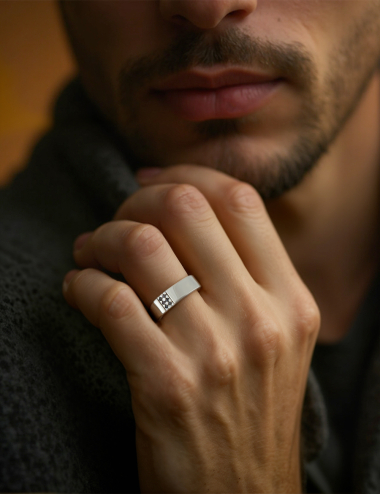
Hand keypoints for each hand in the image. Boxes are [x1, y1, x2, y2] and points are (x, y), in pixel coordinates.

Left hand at [63, 165, 319, 492]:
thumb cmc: (252, 410)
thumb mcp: (277, 338)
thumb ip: (246, 276)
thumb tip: (185, 210)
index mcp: (291, 300)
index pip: (239, 201)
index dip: (187, 176)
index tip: (152, 181)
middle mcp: (259, 318)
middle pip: (184, 209)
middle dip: (133, 202)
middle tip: (115, 221)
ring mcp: (213, 352)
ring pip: (139, 247)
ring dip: (99, 241)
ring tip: (88, 254)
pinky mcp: (165, 385)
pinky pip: (109, 302)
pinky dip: (81, 285)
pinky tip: (78, 291)